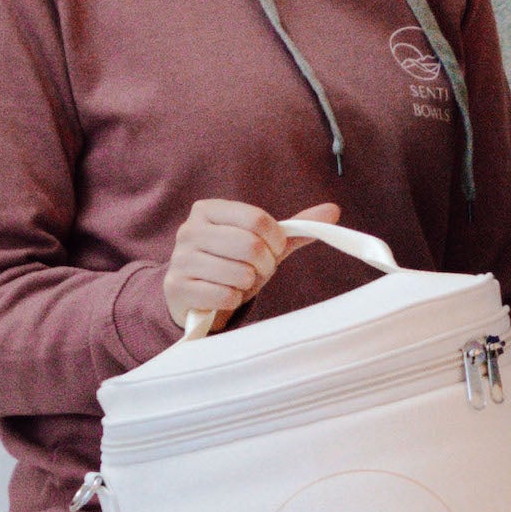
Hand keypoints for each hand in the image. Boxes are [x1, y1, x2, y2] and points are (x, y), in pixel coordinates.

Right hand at [164, 200, 339, 330]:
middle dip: (264, 265)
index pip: (257, 219)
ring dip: (248, 284)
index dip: (275, 241)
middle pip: (249, 245)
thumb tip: (334, 210)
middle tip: (256, 271)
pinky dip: (233, 300)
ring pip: (238, 273)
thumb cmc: (232, 264)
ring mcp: (180, 258)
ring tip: (237, 283)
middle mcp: (189, 230)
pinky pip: (225, 296)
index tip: (274, 251)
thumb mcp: (261, 244)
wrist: (196, 296)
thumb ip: (293, 228)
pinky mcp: (177, 287)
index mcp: (209, 210)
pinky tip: (223, 297)